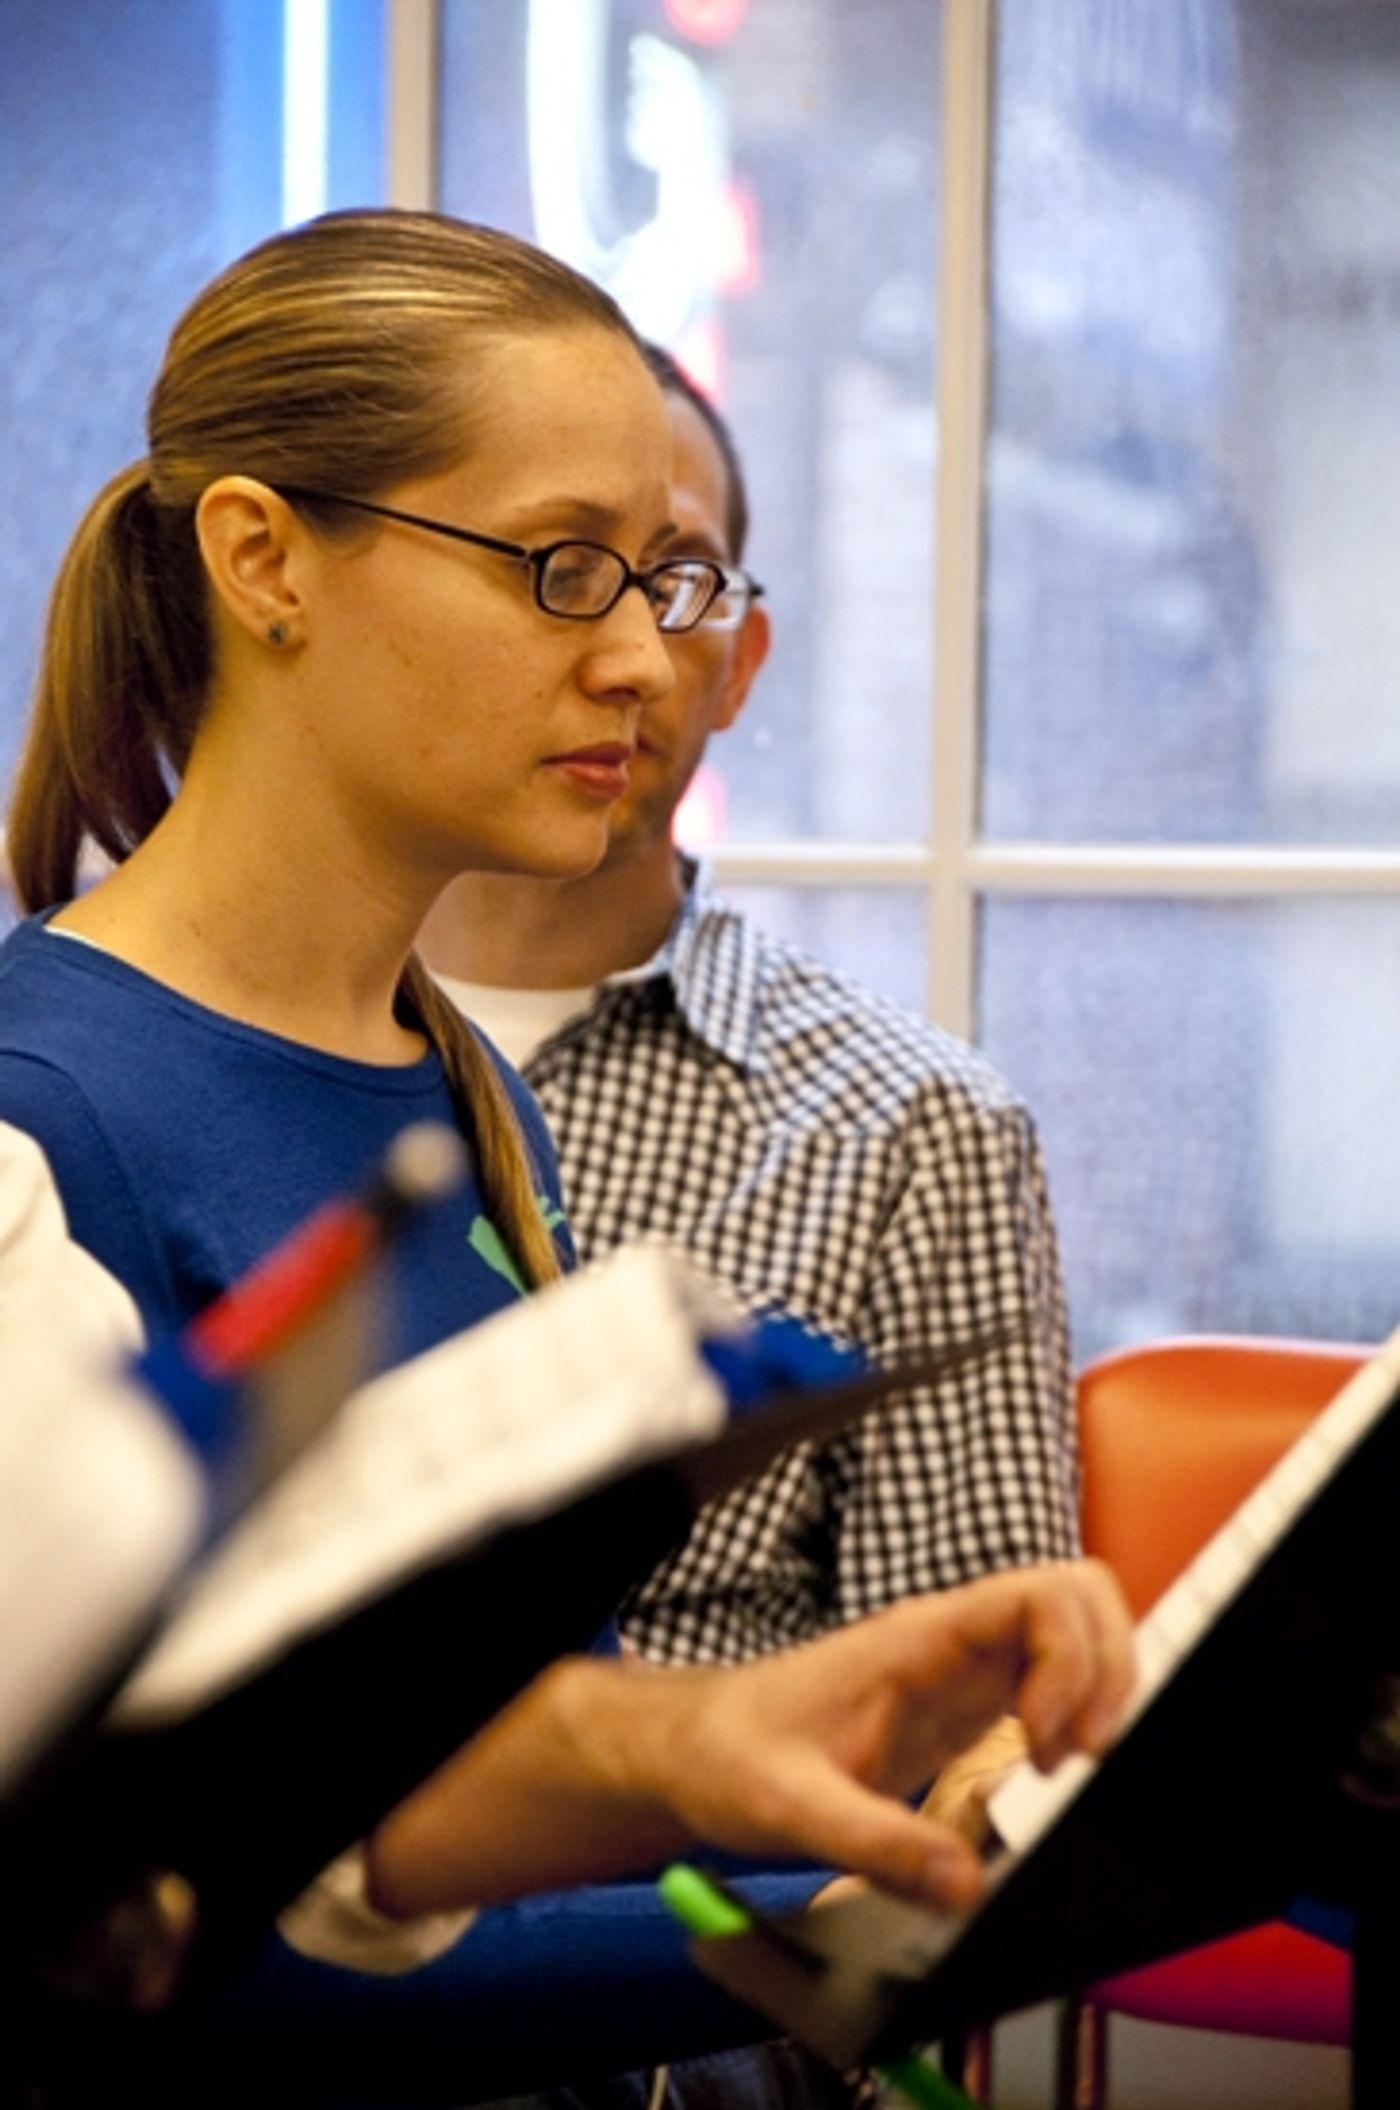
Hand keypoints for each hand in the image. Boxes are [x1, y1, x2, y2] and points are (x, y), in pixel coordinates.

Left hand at [367, 1559, 1132, 1917]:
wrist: (694, 1747)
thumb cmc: (730, 1754)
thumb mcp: (788, 1805)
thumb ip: (871, 1842)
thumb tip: (964, 1886)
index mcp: (917, 1638)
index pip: (1037, 1594)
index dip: (1074, 1660)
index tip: (1055, 1746)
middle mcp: (951, 1640)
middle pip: (1076, 1598)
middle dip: (1108, 1669)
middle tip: (1084, 1759)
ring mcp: (963, 1667)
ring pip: (1072, 1632)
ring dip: (1100, 1689)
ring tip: (1071, 1769)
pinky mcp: (963, 1704)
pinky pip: (1050, 1680)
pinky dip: (1075, 1715)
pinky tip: (1049, 1774)